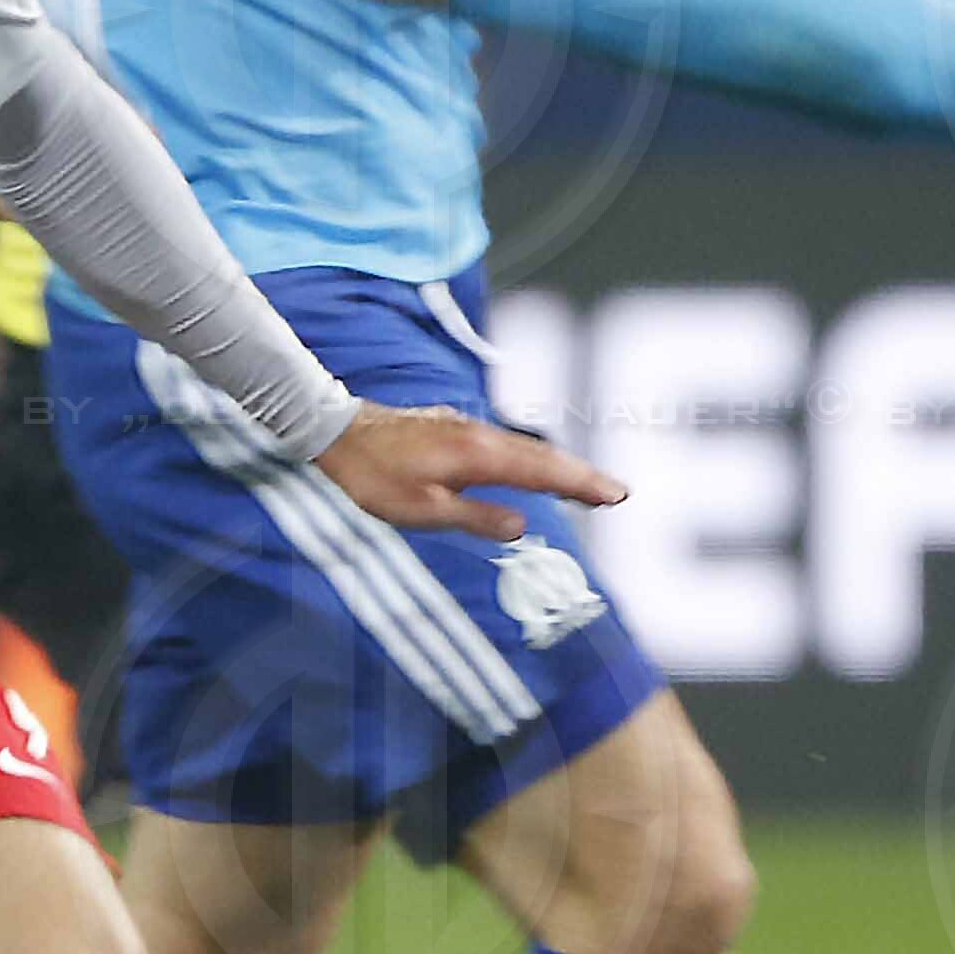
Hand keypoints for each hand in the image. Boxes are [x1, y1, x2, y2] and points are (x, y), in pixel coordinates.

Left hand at [316, 401, 623, 541]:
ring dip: (560, 465)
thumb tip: (521, 527)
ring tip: (588, 485)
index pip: (543, 471)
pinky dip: (531, 457)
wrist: (335, 431)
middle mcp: (480, 434)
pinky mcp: (455, 427)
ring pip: (525, 447)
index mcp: (477, 455)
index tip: (615, 496)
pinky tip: (535, 469)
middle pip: (543, 455)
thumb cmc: (373, 476)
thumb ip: (474, 518)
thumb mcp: (420, 511)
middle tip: (619, 494)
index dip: (581, 485)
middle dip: (582, 474)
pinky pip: (506, 444)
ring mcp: (468, 426)